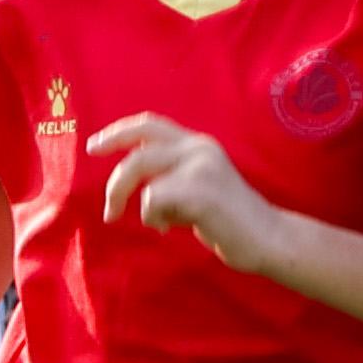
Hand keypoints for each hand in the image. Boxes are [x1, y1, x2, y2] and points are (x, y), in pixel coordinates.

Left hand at [91, 113, 275, 270]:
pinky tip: (172, 228)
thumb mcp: (197, 187)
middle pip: (137, 150)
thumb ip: (169, 178)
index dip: (117, 132)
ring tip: (152, 225)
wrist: (269, 238)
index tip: (94, 147)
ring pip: (140, 173)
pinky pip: (152, 200)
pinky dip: (154, 218)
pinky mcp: (200, 190)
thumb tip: (130, 186)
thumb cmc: (229, 220)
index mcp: (197, 144)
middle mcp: (198, 147)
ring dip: (131, 202)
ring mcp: (200, 167)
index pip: (148, 124)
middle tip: (109, 210)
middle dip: (115, 181)